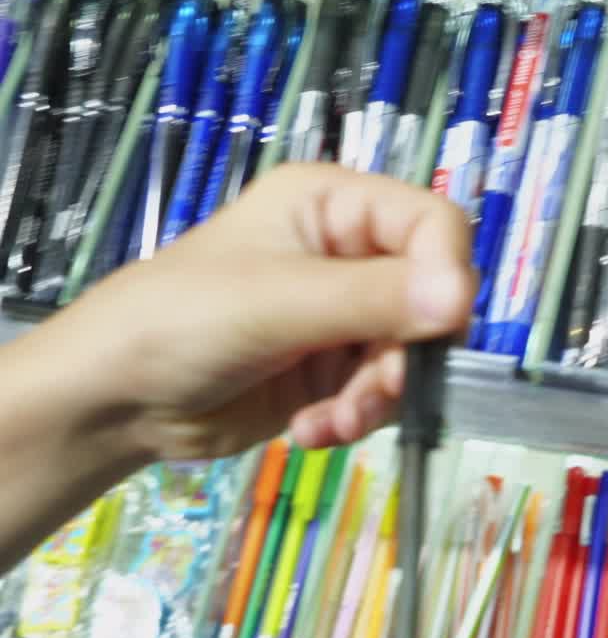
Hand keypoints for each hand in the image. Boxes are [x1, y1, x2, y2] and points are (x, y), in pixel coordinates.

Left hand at [59, 162, 473, 463]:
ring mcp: (342, 317)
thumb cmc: (180, 322)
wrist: (112, 403)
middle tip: (375, 391)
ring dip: (378, 398)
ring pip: (411, 356)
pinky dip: (357, 418)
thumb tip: (466, 297)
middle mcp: (348, 255)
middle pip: (431, 299)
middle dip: (406, 355)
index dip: (447, 274)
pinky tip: (313, 431)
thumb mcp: (277, 302)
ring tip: (331, 422)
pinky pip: (382, 394)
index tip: (440, 330)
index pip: (432, 224)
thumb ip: (374, 298)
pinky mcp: (333, 370)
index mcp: (333, 206)